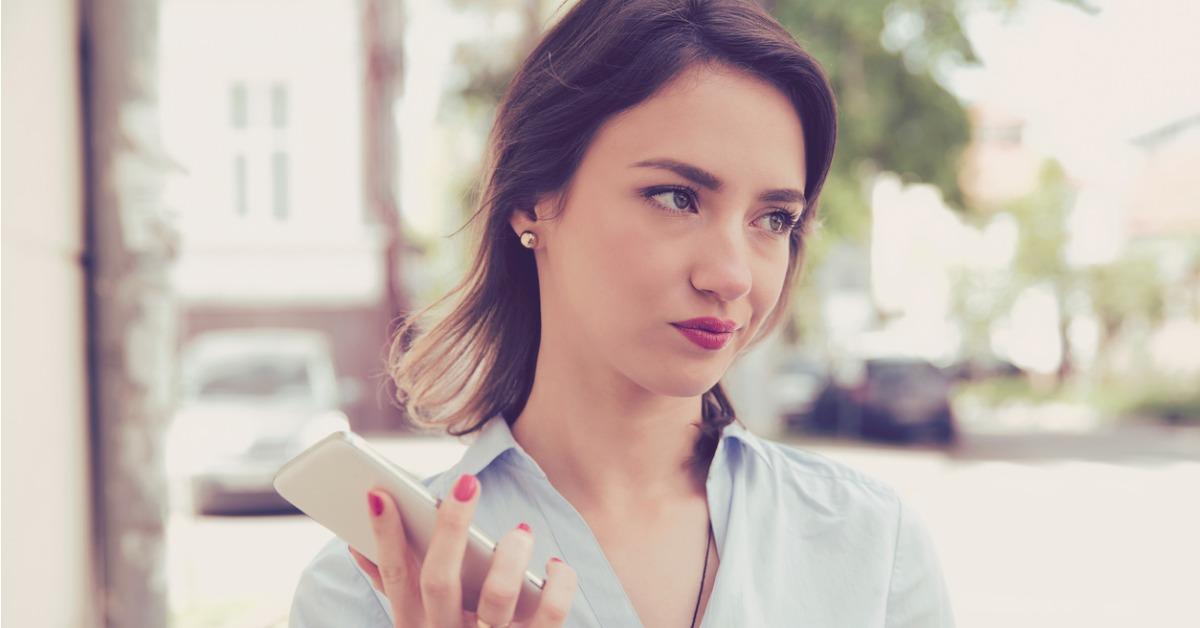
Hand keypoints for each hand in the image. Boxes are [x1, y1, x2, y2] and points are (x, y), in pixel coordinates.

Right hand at [347, 474, 577, 627]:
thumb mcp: (415, 624)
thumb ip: (393, 585)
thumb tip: (356, 544)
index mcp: (414, 625)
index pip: (394, 576)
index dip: (383, 536)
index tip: (379, 493)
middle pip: (439, 581)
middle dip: (449, 529)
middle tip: (466, 484)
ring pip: (497, 598)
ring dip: (509, 557)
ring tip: (521, 530)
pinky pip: (549, 615)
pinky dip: (558, 585)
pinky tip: (555, 565)